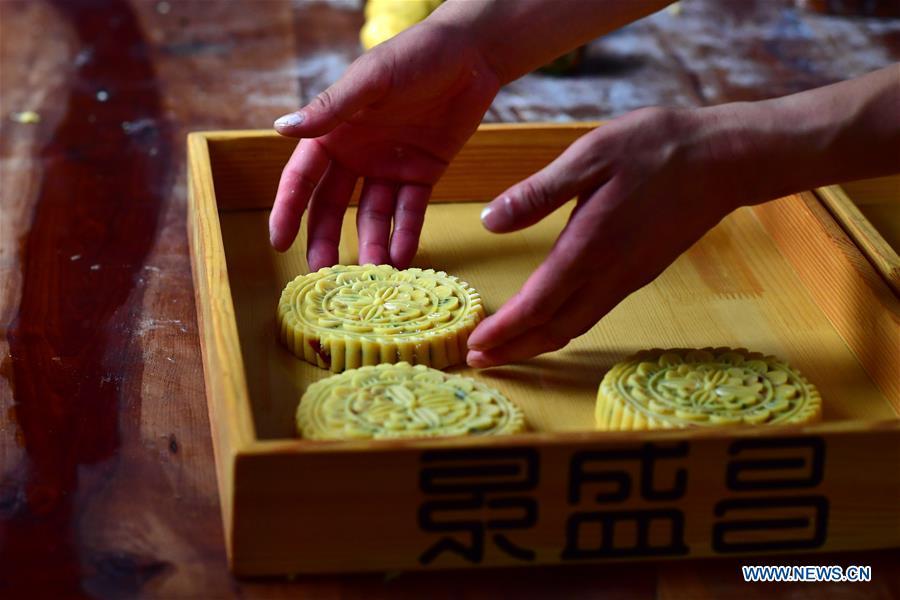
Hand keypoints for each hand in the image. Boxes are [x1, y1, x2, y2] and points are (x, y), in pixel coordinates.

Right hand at [269, 21, 499, 269]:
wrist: (472, 54)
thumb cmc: (415, 55)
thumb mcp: (371, 80)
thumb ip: (330, 108)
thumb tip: (280, 129)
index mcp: (335, 132)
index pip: (304, 177)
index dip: (289, 210)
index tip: (279, 243)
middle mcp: (357, 154)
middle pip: (334, 206)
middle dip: (327, 240)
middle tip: (323, 274)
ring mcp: (390, 167)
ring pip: (373, 215)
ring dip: (372, 243)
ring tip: (373, 274)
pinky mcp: (423, 174)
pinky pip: (411, 210)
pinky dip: (406, 233)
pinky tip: (403, 258)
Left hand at [466, 106, 747, 366]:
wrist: (725, 159)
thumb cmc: (657, 148)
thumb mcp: (591, 155)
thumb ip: (539, 192)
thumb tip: (489, 221)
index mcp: (590, 246)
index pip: (538, 305)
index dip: (504, 330)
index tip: (474, 346)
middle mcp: (610, 274)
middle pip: (555, 330)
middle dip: (514, 350)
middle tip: (478, 361)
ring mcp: (628, 277)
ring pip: (576, 325)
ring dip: (537, 342)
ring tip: (504, 348)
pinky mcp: (640, 272)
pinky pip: (593, 312)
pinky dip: (562, 325)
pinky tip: (549, 318)